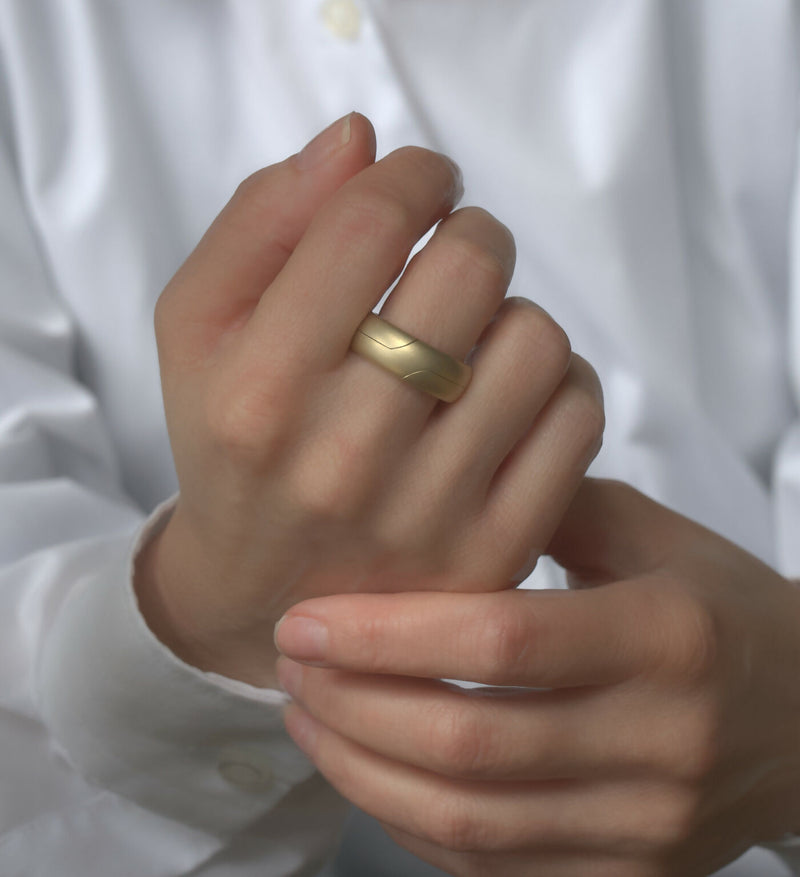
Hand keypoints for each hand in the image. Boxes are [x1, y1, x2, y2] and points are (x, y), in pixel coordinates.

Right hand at [135, 113, 603, 685]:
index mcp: (258, 390)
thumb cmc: (232, 439)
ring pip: (536, 337)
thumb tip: (360, 138)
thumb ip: (262, 218)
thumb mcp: (198, 325)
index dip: (415, 174)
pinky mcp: (498, 552)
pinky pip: (579, 416)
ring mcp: (431, 515)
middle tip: (453, 251)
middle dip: (471, 230)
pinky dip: (557, 380)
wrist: (265, 593)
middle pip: (469, 268)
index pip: (370, 224)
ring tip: (469, 337)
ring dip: (511, 311)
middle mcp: (344, 458)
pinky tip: (507, 392)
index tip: (424, 180)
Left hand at [275, 478, 799, 875]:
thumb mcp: (652, 533)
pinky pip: (492, 868)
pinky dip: (410, 824)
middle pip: (471, 745)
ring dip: (363, 773)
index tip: (309, 617)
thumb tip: (433, 480)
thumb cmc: (719, 608)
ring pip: (469, 823)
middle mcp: (662, 743)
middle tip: (289, 663)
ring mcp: (646, 828)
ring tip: (307, 716)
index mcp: (667, 636)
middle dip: (353, 707)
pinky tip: (366, 770)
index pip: (503, 642)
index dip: (390, 633)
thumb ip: (548, 501)